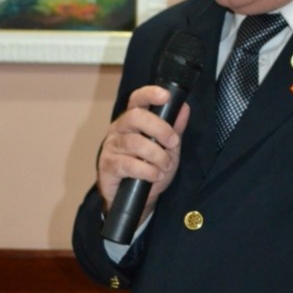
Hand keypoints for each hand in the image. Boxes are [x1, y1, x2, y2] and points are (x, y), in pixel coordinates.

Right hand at [97, 85, 190, 217]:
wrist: (137, 199)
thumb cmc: (150, 169)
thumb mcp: (168, 149)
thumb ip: (174, 129)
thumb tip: (184, 108)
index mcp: (133, 120)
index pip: (137, 99)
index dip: (149, 94)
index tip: (166, 96)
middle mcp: (119, 129)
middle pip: (134, 116)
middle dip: (159, 128)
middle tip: (173, 142)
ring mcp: (111, 147)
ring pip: (134, 142)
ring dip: (156, 155)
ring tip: (165, 166)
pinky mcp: (108, 166)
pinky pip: (128, 164)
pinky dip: (147, 171)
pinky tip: (155, 176)